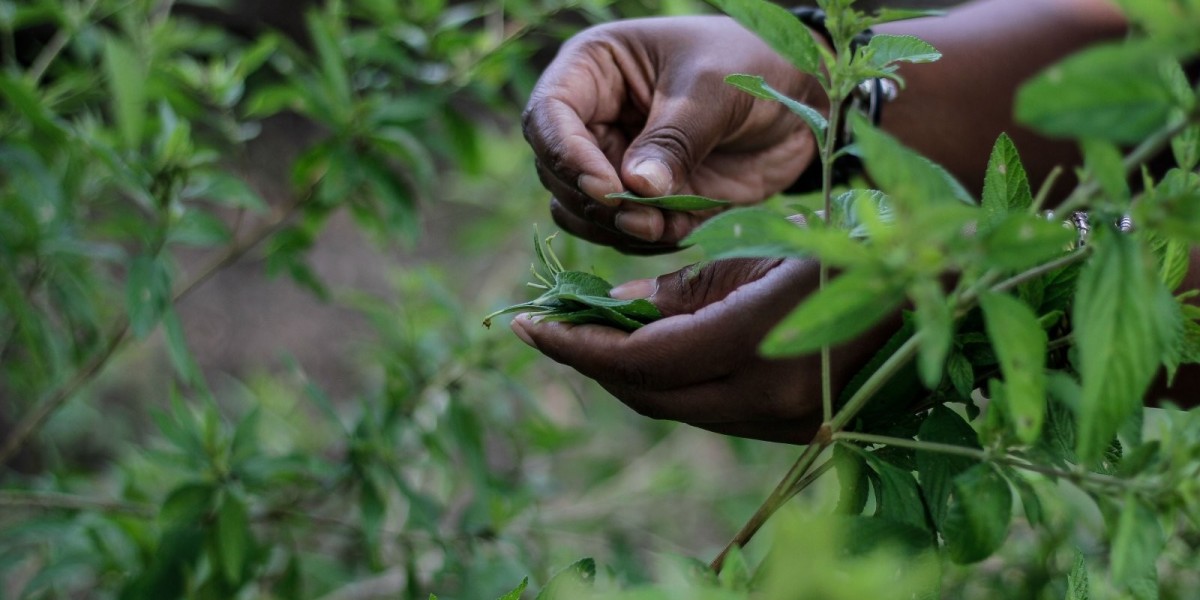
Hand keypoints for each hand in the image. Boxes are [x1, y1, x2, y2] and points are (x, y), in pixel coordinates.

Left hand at [511, 258, 897, 443]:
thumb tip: (621, 305)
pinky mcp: (794, 425)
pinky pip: (711, 408)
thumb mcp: (765, 242)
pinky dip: (671, 379)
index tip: (528, 324)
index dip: (578, 345)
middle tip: (547, 325)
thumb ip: (687, 283)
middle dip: (590, 361)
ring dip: (626, 372)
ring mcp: (785, 421)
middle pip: (649, 393)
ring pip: (678, 406)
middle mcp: (767, 399)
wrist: (946, 284)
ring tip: (588, 330)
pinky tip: (650, 345)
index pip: (639, 361)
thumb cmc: (859, 238)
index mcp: (755, 345)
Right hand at [523, 16, 822, 253]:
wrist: (803, 98)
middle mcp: (594, 118)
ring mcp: (615, 161)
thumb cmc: (755, 65)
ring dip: (618, 230)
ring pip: (581, 211)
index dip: (567, 156)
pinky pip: (621, 234)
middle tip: (646, 220)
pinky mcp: (643, 200)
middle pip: (557, 173)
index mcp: (596, 69)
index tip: (606, 187)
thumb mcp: (714, 91)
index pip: (549, 115)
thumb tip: (634, 189)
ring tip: (665, 228)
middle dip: (597, 203)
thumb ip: (674, 140)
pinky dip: (646, 242)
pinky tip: (682, 231)